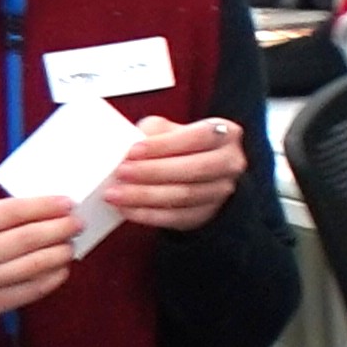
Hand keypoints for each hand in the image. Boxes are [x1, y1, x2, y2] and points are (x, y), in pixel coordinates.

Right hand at [0, 196, 81, 333]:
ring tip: (71, 244)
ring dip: (60, 253)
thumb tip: (29, 205)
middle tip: (77, 222)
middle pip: (26, 239)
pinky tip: (61, 268)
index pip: (10, 212)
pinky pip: (28, 292)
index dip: (44, 206)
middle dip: (59, 228)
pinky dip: (51, 279)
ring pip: (32, 266)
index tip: (67, 202)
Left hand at [107, 116, 246, 231]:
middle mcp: (230, 162)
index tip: (133, 151)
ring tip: (116, 194)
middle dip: (152, 172)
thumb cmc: (181, 145)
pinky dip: (148, 215)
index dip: (164, 145)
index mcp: (225, 133)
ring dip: (145, 196)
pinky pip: (176, 217)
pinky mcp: (206, 214)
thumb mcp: (172, 129)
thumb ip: (155, 132)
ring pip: (184, 196)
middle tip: (121, 173)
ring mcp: (221, 191)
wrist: (198, 171)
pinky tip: (127, 209)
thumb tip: (127, 144)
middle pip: (194, 169)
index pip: (198, 137)